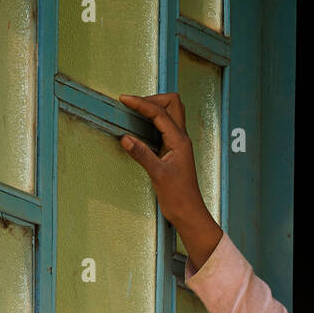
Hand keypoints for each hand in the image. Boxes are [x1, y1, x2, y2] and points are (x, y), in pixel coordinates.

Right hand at [117, 92, 207, 230]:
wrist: (189, 213)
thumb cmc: (179, 198)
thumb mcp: (158, 175)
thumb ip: (142, 155)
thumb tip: (125, 138)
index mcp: (180, 141)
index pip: (160, 113)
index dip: (141, 103)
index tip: (124, 100)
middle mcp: (181, 138)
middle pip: (172, 104)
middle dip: (152, 99)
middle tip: (133, 104)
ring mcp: (178, 144)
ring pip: (170, 113)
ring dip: (154, 107)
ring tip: (135, 111)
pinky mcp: (173, 151)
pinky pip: (164, 126)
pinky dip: (153, 120)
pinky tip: (140, 127)